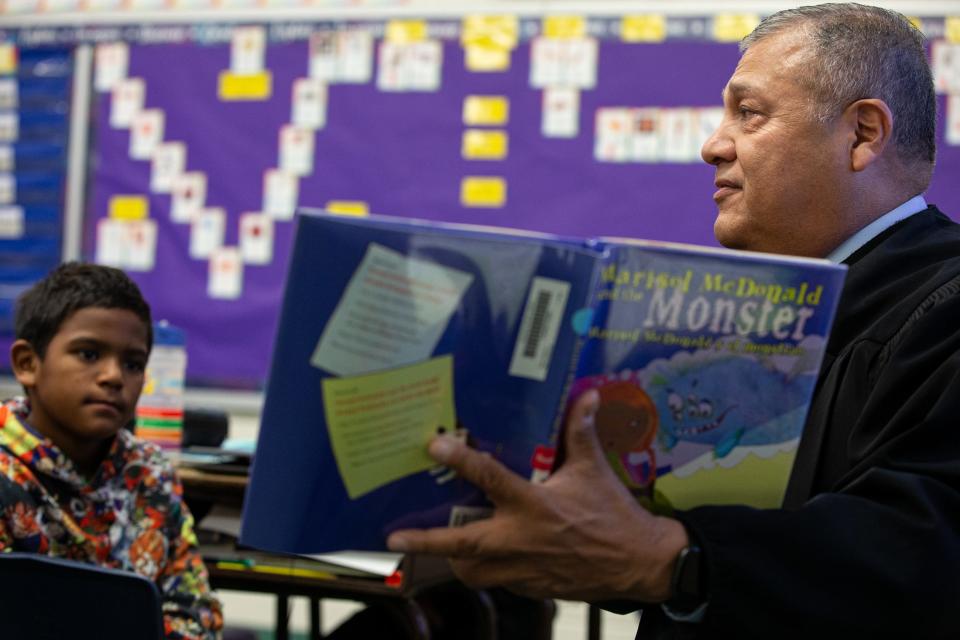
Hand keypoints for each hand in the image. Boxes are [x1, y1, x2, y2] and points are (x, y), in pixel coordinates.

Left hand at [387, 389, 688, 601]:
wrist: (640, 564)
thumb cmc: (615, 515)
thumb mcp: (595, 470)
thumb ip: (581, 432)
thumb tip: (586, 395)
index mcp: (535, 505)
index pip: (490, 478)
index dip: (461, 459)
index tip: (434, 446)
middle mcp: (521, 539)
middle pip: (461, 544)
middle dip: (425, 542)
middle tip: (394, 539)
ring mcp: (523, 568)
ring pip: (472, 570)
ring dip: (453, 557)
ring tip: (439, 545)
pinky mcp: (530, 588)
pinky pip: (496, 580)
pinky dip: (485, 568)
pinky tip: (484, 555)